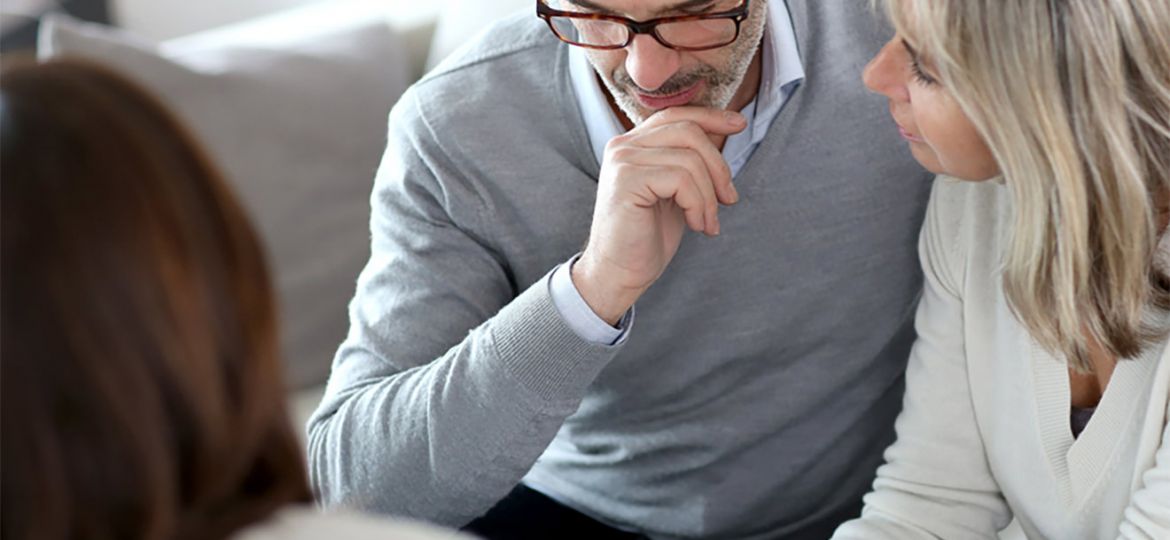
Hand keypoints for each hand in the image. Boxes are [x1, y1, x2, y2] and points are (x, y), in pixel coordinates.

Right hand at [572, 106, 746, 323]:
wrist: (619, 273)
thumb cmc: (647, 236)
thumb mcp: (677, 191)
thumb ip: (692, 160)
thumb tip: (726, 129)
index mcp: (633, 144)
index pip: (676, 115)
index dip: (710, 116)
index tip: (739, 124)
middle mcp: (623, 146)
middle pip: (688, 132)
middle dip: (719, 166)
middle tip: (729, 199)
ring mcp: (622, 161)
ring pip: (689, 159)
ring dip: (709, 196)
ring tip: (708, 222)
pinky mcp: (626, 180)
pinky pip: (680, 179)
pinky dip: (698, 204)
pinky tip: (696, 225)